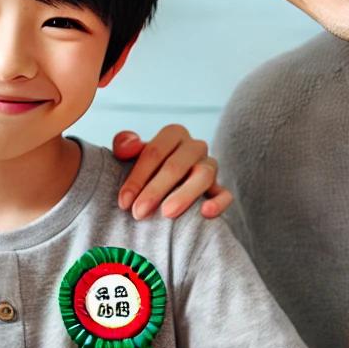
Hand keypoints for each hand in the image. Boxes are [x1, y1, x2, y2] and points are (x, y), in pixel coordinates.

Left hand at [113, 126, 232, 219]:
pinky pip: (225, 194)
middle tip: (138, 213)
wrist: (165, 184)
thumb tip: (128, 146)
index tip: (123, 202)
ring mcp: (210, 166)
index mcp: (174, 134)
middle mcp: (195, 146)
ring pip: (203, 176)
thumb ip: (125, 144)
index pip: (154, 152)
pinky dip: (218, 203)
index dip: (137, 177)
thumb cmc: (146, 169)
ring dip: (184, 195)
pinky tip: (205, 213)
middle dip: (155, 190)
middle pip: (176, 165)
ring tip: (166, 213)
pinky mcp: (220, 188)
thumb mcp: (131, 154)